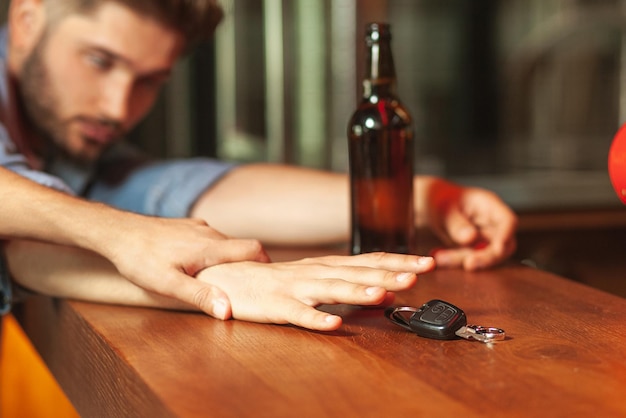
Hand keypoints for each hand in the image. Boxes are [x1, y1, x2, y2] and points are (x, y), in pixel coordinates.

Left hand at [99, 214, 269, 319]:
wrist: (116, 231)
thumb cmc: (140, 259)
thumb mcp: (168, 284)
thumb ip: (200, 296)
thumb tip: (228, 310)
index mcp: (210, 247)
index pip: (253, 248)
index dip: (265, 263)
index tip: (266, 279)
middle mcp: (208, 233)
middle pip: (240, 247)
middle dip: (246, 265)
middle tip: (243, 286)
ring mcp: (196, 227)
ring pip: (223, 243)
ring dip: (226, 259)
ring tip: (217, 279)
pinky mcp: (185, 226)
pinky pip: (208, 238)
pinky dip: (211, 251)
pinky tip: (195, 265)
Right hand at [196, 252, 434, 330]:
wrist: (225, 276)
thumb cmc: (274, 280)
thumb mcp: (314, 278)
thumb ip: (347, 282)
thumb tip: (386, 289)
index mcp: (326, 266)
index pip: (368, 260)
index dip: (398, 261)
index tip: (427, 263)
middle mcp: (314, 272)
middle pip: (356, 272)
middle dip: (389, 273)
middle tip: (419, 274)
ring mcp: (295, 288)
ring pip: (330, 289)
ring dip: (357, 290)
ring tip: (383, 294)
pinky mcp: (275, 305)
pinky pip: (297, 314)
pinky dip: (315, 318)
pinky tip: (334, 324)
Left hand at [419, 177, 516, 269]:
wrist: (431, 206)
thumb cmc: (439, 200)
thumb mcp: (443, 209)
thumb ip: (456, 223)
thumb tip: (471, 238)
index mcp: (489, 205)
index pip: (508, 221)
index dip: (506, 235)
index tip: (498, 249)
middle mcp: (491, 223)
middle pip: (502, 245)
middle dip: (486, 257)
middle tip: (468, 264)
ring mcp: (484, 237)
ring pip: (485, 256)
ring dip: (464, 260)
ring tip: (441, 258)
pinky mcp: (475, 249)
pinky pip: (471, 259)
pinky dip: (456, 261)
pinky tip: (440, 258)